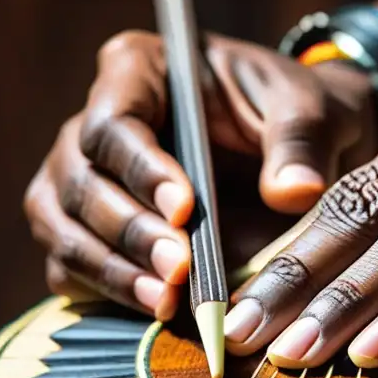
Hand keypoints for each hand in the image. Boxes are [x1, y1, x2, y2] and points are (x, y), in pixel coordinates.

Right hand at [23, 31, 376, 317]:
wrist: (304, 148)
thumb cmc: (299, 113)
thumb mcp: (313, 111)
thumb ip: (301, 143)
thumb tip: (294, 192)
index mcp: (140, 69)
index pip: (115, 121)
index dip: (142, 169)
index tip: (185, 211)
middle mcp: (97, 121)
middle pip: (82, 178)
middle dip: (129, 228)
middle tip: (179, 268)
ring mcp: (83, 177)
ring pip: (63, 225)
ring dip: (111, 267)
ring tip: (166, 299)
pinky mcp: (87, 230)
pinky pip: (70, 264)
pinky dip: (106, 289)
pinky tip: (155, 308)